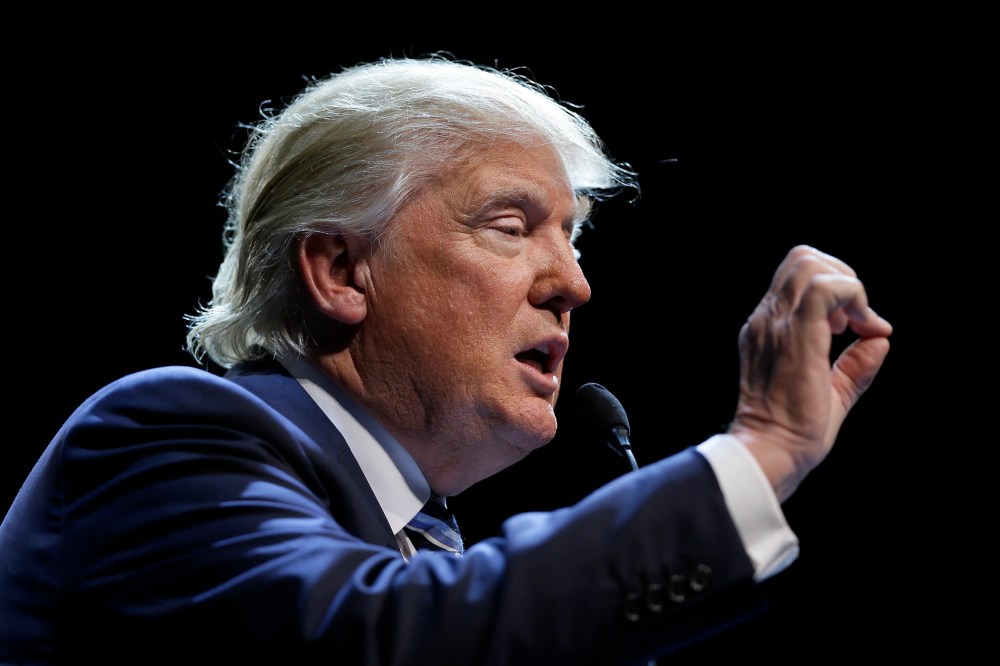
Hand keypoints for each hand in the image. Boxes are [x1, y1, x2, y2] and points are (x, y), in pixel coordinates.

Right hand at [728, 245, 891, 501]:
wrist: (770, 451)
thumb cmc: (792, 432)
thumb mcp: (831, 392)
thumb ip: (855, 365)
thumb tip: (880, 340)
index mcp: (768, 329)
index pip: (796, 278)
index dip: (835, 289)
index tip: (852, 327)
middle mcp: (767, 319)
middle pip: (802, 258)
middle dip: (842, 275)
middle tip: (856, 318)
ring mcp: (776, 324)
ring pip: (810, 263)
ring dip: (846, 285)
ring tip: (856, 322)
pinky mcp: (795, 335)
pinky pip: (826, 288)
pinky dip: (852, 298)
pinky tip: (860, 327)